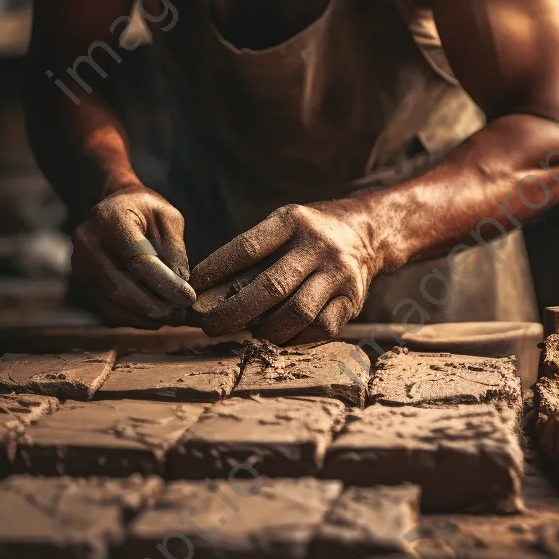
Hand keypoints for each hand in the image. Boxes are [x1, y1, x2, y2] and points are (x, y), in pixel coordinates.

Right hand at [72, 186, 195, 327]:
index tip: (188, 298)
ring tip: (173, 317)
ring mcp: (80, 266)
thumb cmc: (145, 211)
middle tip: (181, 314)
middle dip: (155, 306)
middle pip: (120, 287)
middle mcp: (88, 243)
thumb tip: (181, 283)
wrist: (113, 208)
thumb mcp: (168, 217)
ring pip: (113, 304)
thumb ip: (175, 248)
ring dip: (145, 317)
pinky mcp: (82, 283)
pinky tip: (155, 316)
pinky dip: (134, 319)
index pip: (137, 258)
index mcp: (110, 219)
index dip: (164, 282)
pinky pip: (107, 310)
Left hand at [190, 200, 383, 343]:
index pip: (247, 248)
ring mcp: (339, 274)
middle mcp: (318, 246)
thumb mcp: (281, 227)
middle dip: (234, 311)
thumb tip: (207, 292)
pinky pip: (320, 328)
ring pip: (297, 312)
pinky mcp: (353, 299)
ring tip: (247, 333)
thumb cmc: (307, 234)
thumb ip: (251, 256)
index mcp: (293, 221)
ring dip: (266, 330)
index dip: (216, 270)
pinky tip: (279, 337)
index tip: (193, 288)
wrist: (365, 232)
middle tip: (209, 326)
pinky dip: (295, 338)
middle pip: (271, 286)